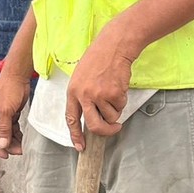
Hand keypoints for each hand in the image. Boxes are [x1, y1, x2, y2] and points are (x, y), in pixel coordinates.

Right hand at [0, 74, 31, 158]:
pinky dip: (17, 134)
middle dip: (7, 146)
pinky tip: (22, 138)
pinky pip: (12, 128)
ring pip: (6, 134)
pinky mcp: (11, 114)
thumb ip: (3, 129)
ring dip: (13, 141)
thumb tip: (2, 144)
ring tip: (22, 147)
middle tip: (18, 151)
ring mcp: (2, 116)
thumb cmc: (8, 88)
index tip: (5, 155)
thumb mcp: (5, 110)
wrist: (18, 76)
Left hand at [65, 30, 134, 149]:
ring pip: (111, 116)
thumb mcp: (82, 77)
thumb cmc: (98, 59)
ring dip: (116, 109)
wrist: (114, 45)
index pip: (71, 119)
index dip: (75, 135)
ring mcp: (98, 94)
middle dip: (105, 131)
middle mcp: (84, 95)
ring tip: (114, 91)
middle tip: (114, 129)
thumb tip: (90, 117)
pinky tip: (119, 85)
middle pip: (94, 126)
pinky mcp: (113, 93)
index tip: (80, 147)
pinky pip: (120, 106)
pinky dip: (122, 99)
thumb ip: (82, 96)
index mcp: (73, 91)